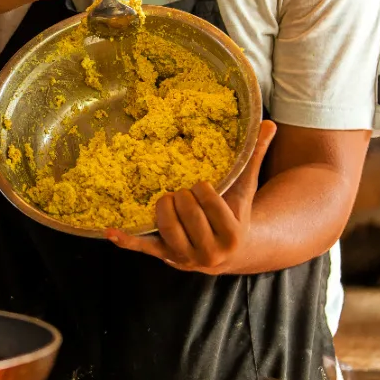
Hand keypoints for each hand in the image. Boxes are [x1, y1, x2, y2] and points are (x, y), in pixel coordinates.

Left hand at [107, 120, 277, 273]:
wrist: (233, 251)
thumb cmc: (237, 210)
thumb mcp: (247, 186)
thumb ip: (255, 155)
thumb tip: (269, 122)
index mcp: (232, 234)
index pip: (207, 199)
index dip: (202, 188)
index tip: (203, 188)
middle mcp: (210, 252)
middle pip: (186, 210)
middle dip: (184, 195)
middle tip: (187, 193)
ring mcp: (186, 257)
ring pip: (166, 225)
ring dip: (164, 206)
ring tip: (170, 198)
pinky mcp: (167, 257)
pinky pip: (145, 248)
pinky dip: (127, 240)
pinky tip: (111, 230)